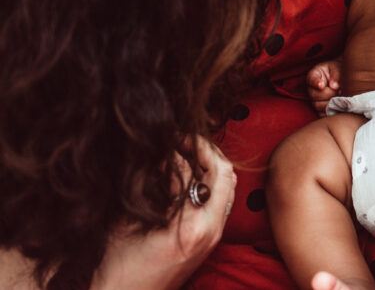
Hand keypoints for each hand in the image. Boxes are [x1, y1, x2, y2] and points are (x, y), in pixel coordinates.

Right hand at [92, 136, 235, 289]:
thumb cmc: (117, 268)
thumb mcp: (129, 220)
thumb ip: (150, 185)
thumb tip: (163, 154)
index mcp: (194, 225)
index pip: (203, 170)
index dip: (186, 147)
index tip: (171, 136)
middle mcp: (211, 231)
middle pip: (226, 174)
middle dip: (206, 151)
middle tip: (183, 139)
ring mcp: (213, 238)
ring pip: (227, 188)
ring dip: (210, 166)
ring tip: (185, 153)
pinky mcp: (209, 243)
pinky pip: (220, 203)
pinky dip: (209, 184)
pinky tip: (186, 177)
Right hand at [306, 59, 341, 115]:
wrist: (345, 78)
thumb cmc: (339, 70)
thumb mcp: (338, 68)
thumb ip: (336, 74)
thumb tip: (334, 86)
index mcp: (314, 75)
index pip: (311, 79)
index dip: (315, 83)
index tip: (322, 85)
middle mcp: (312, 88)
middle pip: (314, 95)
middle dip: (328, 94)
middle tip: (339, 91)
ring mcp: (315, 100)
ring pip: (318, 106)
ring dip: (331, 103)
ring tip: (340, 98)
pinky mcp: (320, 109)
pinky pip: (322, 114)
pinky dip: (330, 112)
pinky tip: (339, 107)